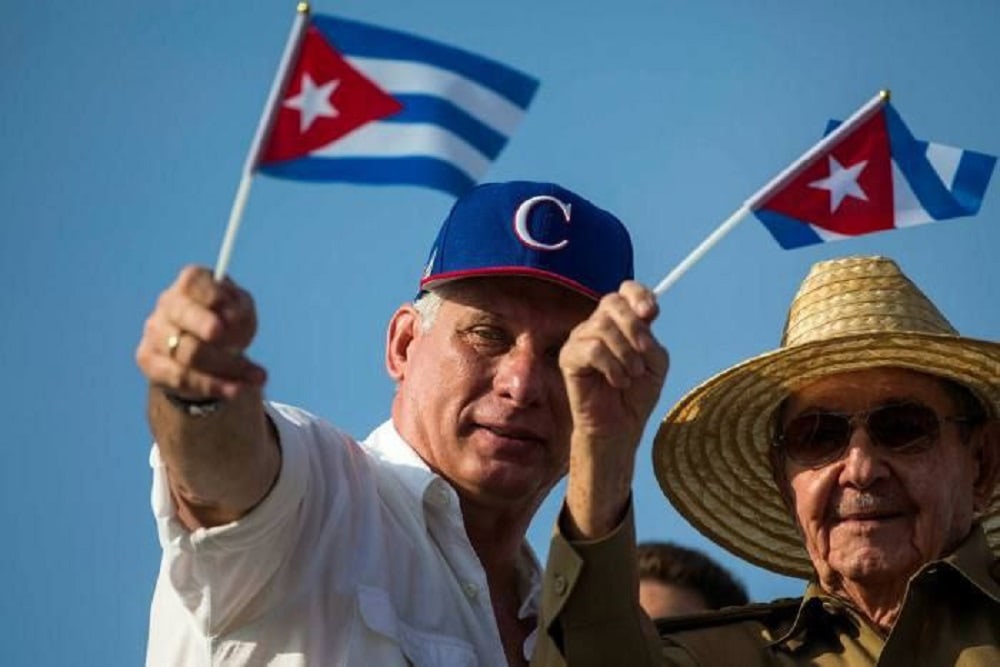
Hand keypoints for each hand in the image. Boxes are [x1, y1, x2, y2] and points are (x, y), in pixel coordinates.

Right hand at [135, 265, 265, 399]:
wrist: (207, 354)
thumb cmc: (229, 323)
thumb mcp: (243, 312)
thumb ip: (239, 310)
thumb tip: (230, 320)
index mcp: (191, 283)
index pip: (195, 283)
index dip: (215, 298)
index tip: (233, 316)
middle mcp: (168, 303)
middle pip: (184, 314)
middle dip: (206, 326)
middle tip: (232, 341)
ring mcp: (155, 332)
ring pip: (187, 352)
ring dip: (226, 367)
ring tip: (259, 377)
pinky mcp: (149, 360)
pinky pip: (180, 376)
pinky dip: (212, 385)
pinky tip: (235, 390)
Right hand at [560, 280, 667, 453]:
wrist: (620, 426)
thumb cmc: (637, 394)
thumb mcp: (656, 362)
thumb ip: (650, 338)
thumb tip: (642, 318)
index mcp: (620, 321)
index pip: (626, 290)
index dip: (639, 296)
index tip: (652, 314)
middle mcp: (597, 325)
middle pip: (612, 303)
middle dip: (635, 328)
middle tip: (644, 356)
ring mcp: (580, 339)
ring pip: (603, 327)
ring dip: (625, 353)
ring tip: (631, 375)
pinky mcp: (568, 357)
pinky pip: (592, 349)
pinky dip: (612, 366)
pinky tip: (617, 381)